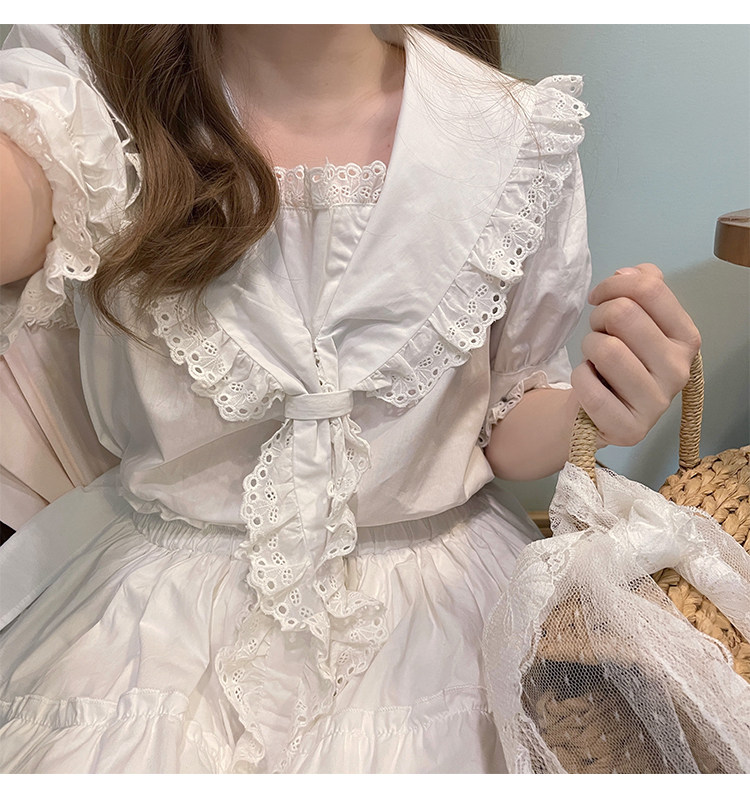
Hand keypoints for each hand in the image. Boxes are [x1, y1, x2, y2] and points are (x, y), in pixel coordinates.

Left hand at [571, 263, 700, 447]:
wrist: (596, 412)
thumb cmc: (614, 361)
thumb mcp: (633, 321)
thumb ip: (639, 288)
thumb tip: (629, 273)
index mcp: (685, 338)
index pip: (650, 288)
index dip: (614, 285)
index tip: (599, 297)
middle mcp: (679, 370)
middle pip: (624, 314)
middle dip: (598, 318)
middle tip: (598, 333)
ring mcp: (657, 403)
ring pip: (606, 348)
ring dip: (588, 347)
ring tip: (595, 360)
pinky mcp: (630, 429)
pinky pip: (589, 385)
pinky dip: (579, 378)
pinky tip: (590, 385)